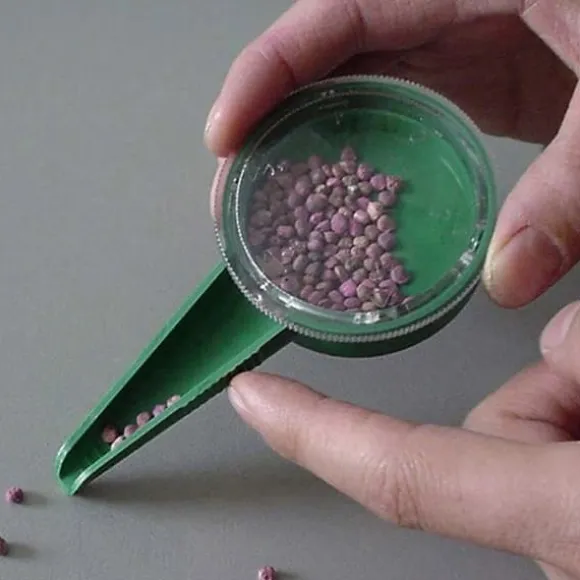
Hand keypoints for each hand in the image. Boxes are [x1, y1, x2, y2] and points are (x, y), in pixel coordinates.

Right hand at [205, 0, 579, 307]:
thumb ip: (569, 188)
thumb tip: (507, 281)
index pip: (336, 18)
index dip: (266, 73)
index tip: (225, 136)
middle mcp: (450, 3)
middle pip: (328, 55)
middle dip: (270, 120)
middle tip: (237, 192)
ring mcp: (466, 40)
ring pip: (358, 83)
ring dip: (310, 141)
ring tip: (275, 203)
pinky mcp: (485, 73)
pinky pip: (402, 105)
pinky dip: (366, 150)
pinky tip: (348, 196)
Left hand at [227, 300, 579, 578]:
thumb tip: (545, 337)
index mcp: (573, 518)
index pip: (402, 475)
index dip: (314, 433)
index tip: (251, 398)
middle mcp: (566, 558)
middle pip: (484, 437)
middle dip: (534, 393)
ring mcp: (572, 558)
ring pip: (521, 447)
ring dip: (563, 410)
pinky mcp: (578, 545)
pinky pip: (548, 473)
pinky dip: (572, 438)